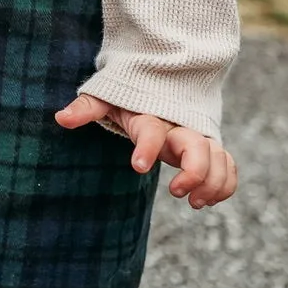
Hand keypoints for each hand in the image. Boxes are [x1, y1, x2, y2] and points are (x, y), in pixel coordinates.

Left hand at [55, 94, 236, 209]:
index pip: (152, 130)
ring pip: (219, 158)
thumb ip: (87, 108)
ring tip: (194, 203)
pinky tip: (207, 200)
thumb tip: (60, 118)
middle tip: (175, 192)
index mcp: (152, 116)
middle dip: (194, 171)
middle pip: (198, 146)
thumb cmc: (131, 97)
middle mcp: (180, 126)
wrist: (163, 83)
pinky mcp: (211, 149)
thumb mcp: (107, 98)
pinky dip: (225, 184)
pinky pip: (227, 166)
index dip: (147, 147)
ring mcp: (199, 137)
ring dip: (213, 183)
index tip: (137, 167)